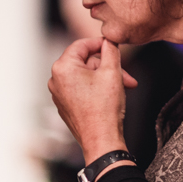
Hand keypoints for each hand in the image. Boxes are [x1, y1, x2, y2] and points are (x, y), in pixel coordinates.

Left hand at [49, 37, 137, 162]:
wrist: (101, 140)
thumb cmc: (104, 109)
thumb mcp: (112, 72)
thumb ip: (110, 50)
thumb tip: (109, 40)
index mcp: (63, 67)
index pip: (82, 44)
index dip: (101, 44)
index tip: (114, 46)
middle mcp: (56, 79)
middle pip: (85, 62)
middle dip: (107, 66)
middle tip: (126, 75)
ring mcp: (59, 93)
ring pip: (85, 75)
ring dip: (105, 78)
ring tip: (124, 87)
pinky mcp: (65, 105)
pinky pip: (81, 88)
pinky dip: (96, 88)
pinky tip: (112, 96)